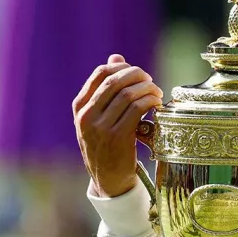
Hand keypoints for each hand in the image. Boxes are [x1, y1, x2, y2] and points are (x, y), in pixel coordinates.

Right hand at [73, 54, 162, 197]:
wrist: (108, 180)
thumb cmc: (106, 144)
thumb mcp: (100, 117)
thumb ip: (107, 88)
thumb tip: (116, 57)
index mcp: (80, 107)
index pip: (101, 73)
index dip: (123, 67)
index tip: (137, 73)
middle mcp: (86, 115)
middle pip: (116, 80)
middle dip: (138, 75)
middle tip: (150, 80)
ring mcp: (101, 127)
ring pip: (128, 93)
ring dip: (148, 88)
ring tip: (156, 92)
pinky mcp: (118, 137)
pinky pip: (137, 108)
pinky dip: (150, 101)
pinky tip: (157, 103)